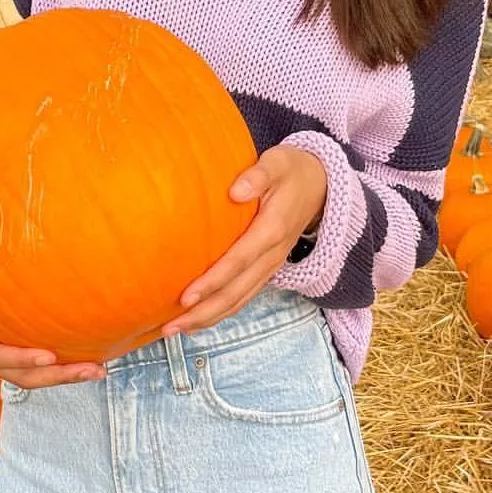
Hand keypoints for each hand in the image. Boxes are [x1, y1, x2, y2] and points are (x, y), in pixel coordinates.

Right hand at [0, 254, 105, 389]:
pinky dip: (62, 362)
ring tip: (99, 370)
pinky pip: (37, 361)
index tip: (48, 356)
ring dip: (65, 374)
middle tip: (90, 369)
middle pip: (20, 375)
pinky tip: (90, 355)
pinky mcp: (13, 344)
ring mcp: (0, 351)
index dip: (19, 359)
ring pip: (32, 374)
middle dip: (55, 376)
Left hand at [161, 145, 327, 336]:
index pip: (239, 261)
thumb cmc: (291, 171)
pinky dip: (221, 311)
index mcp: (273, 229)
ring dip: (209, 318)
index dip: (213, 281)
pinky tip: (198, 318)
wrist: (321, 186)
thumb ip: (258, 175)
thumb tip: (235, 191)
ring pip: (240, 299)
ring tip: (176, 330)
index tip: (186, 296)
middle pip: (237, 292)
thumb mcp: (278, 162)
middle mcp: (273, 254)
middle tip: (170, 326)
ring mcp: (271, 265)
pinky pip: (244, 295)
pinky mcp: (267, 268)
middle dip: (203, 311)